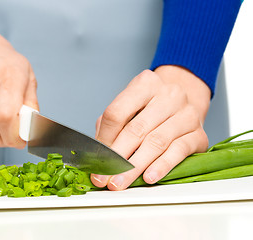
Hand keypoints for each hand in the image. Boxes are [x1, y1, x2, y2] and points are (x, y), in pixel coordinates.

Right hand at [0, 10, 37, 149]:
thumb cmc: (1, 59)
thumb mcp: (27, 74)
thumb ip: (31, 104)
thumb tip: (31, 132)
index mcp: (8, 74)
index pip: (5, 117)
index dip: (16, 135)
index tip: (23, 136)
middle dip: (8, 141)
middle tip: (14, 131)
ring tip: (1, 120)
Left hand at [91, 66, 210, 189]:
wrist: (186, 103)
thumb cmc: (151, 108)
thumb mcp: (129, 107)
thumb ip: (110, 125)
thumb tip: (97, 153)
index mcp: (145, 84)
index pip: (117, 112)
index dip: (104, 138)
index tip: (97, 158)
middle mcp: (169, 95)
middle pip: (136, 129)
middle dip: (117, 158)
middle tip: (105, 178)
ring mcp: (187, 114)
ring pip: (156, 142)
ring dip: (135, 166)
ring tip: (121, 182)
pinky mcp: (199, 134)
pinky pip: (178, 151)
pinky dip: (161, 166)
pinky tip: (149, 176)